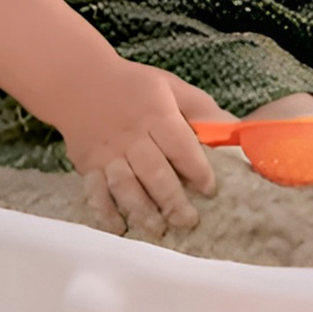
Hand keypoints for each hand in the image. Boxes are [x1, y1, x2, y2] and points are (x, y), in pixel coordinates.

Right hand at [49, 59, 222, 235]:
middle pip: (154, 172)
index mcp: (156, 114)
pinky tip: (120, 228)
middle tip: (189, 221)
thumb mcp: (170, 86)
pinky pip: (96, 193)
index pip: (180, 146)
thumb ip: (201, 109)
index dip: (197, 170)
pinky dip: (106, 212)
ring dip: (143, 211)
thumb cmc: (133, 86)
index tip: (209, 190)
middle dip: (173, 200)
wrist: (77, 81)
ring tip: (159, 229)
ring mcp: (107, 153)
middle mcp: (131, 136)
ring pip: (126, 186)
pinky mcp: (87, 165)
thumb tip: (235, 130)